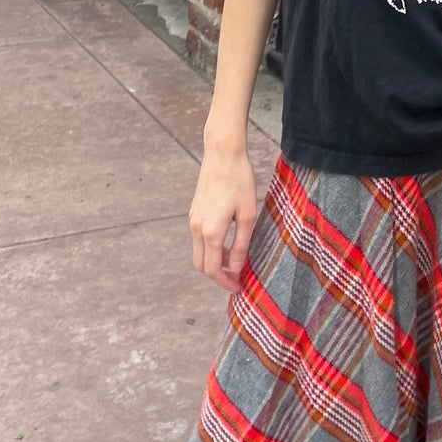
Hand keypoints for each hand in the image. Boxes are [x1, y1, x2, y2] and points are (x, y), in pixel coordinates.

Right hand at [189, 140, 258, 291]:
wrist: (223, 154)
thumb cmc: (239, 181)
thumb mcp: (248, 215)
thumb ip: (241, 244)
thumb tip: (236, 267)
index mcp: (211, 231)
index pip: (212, 269)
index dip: (224, 282)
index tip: (238, 287)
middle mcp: (197, 228)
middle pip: (201, 265)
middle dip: (217, 275)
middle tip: (236, 277)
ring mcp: (193, 219)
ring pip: (199, 252)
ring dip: (214, 260)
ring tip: (236, 259)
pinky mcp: (194, 212)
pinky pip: (198, 238)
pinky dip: (210, 247)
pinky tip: (228, 241)